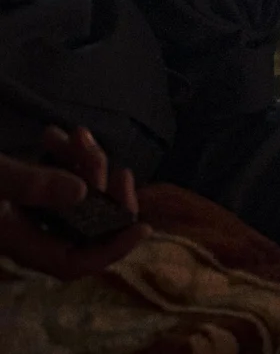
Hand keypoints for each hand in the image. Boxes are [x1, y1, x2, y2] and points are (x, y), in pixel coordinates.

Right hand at [0, 127, 146, 280]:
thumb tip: (83, 193)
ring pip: (73, 196)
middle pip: (83, 227)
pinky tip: (55, 135)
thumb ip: (31, 185)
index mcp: (16, 241)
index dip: (110, 251)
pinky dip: (62, 157)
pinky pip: (55, 178)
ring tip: (77, 136)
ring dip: (85, 166)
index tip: (143, 225)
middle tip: (119, 168)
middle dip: (108, 196)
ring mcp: (22, 209)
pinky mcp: (20, 188)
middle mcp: (23, 230)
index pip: (72, 263)